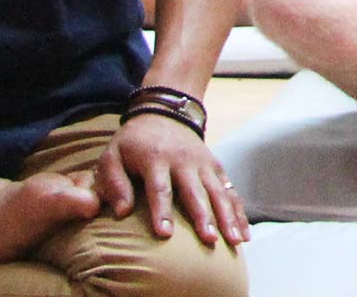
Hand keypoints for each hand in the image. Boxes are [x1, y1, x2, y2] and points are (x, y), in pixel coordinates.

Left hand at [97, 110, 247, 246]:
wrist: (164, 114)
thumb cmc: (133, 144)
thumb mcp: (112, 156)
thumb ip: (112, 183)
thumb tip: (121, 212)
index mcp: (156, 158)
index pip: (160, 188)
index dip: (162, 211)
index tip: (165, 234)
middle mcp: (184, 161)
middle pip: (196, 192)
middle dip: (204, 217)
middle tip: (209, 240)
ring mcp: (204, 164)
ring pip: (219, 193)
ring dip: (228, 217)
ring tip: (234, 241)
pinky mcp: (217, 167)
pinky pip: (231, 191)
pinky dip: (239, 213)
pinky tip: (244, 235)